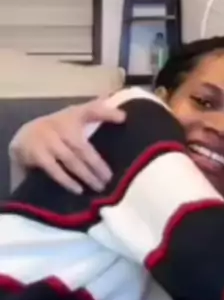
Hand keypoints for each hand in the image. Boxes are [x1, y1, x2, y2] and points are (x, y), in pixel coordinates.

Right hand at [9, 99, 125, 194]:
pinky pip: (54, 169)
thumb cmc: (58, 128)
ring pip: (70, 159)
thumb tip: (123, 115)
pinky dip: (67, 180)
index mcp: (72, 115)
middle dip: (97, 163)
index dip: (106, 112)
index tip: (123, 118)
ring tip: (99, 186)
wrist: (24, 137)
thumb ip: (97, 113)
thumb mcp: (75, 116)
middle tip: (109, 178)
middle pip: (81, 146)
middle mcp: (60, 124)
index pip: (91, 110)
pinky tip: (78, 189)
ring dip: (86, 174)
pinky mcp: (37, 154)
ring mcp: (47, 140)